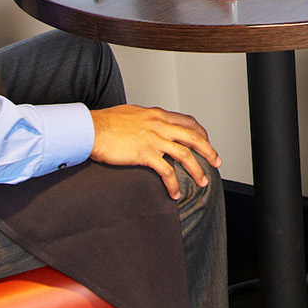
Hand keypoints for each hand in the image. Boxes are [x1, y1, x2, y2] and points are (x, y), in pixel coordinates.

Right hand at [89, 104, 219, 198]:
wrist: (90, 129)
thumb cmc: (106, 122)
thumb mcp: (132, 114)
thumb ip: (147, 119)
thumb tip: (151, 125)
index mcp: (158, 114)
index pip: (188, 122)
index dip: (201, 133)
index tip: (206, 143)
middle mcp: (160, 124)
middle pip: (194, 137)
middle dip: (209, 150)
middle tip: (216, 162)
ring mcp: (153, 139)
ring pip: (185, 154)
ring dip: (197, 169)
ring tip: (202, 181)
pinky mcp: (144, 154)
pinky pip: (166, 171)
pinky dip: (173, 184)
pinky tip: (174, 193)